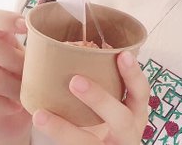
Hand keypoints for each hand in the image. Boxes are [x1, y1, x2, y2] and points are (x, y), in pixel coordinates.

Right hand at [0, 9, 30, 143]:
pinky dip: (6, 105)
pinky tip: (17, 106)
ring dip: (14, 86)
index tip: (26, 27)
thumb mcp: (36, 64)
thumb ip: (42, 49)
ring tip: (28, 94)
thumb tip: (62, 39)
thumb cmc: (27, 86)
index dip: (6, 19)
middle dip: (16, 60)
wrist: (15, 123)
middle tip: (32, 73)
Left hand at [32, 51, 149, 144]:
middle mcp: (128, 133)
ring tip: (41, 114)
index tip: (123, 54)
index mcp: (136, 114)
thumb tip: (81, 47)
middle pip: (121, 118)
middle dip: (100, 99)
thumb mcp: (117, 107)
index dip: (134, 74)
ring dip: (65, 128)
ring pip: (89, 142)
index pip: (141, 92)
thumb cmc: (109, 123)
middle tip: (75, 80)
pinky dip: (55, 133)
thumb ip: (108, 84)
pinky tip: (40, 120)